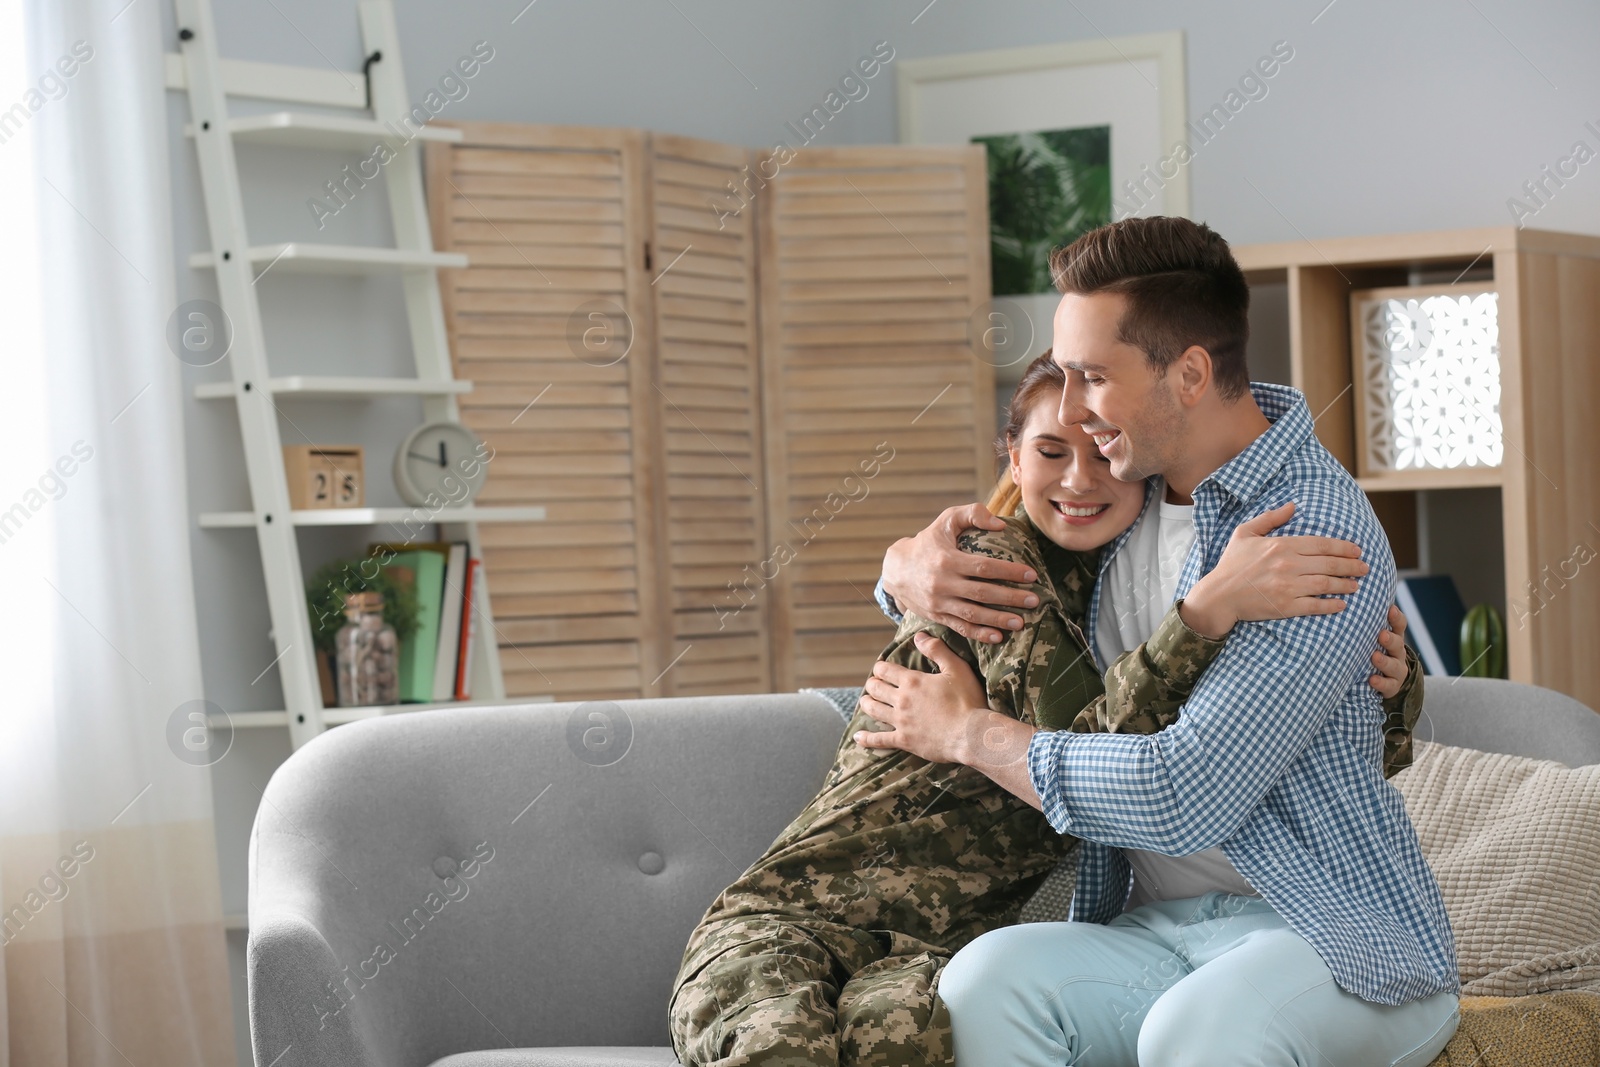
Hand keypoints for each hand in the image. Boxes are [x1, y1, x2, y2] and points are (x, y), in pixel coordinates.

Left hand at [856, 632, 992, 763]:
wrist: (971, 734)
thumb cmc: (968, 700)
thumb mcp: (957, 668)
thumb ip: (937, 650)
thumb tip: (919, 636)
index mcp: (912, 681)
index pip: (885, 670)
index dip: (880, 668)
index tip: (881, 669)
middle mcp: (902, 700)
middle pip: (876, 689)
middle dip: (873, 684)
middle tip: (874, 684)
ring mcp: (901, 721)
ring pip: (873, 710)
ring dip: (867, 703)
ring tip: (865, 701)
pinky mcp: (904, 741)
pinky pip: (879, 740)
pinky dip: (866, 739)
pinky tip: (858, 738)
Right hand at [881, 504, 1038, 644]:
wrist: (896, 569)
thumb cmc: (929, 542)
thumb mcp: (946, 520)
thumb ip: (973, 514)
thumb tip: (1001, 524)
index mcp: (947, 560)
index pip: (984, 567)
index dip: (1009, 572)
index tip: (1031, 575)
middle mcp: (942, 583)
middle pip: (982, 594)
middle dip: (1011, 598)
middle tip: (1034, 601)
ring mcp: (939, 603)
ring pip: (973, 615)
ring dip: (998, 620)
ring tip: (1021, 622)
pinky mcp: (937, 616)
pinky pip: (960, 628)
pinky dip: (979, 635)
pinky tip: (998, 637)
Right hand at [1179, 502, 1370, 637]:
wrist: (1218, 595)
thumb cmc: (1231, 564)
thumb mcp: (1245, 533)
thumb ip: (1270, 518)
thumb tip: (1292, 506)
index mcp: (1281, 546)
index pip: (1321, 544)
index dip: (1343, 547)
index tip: (1357, 550)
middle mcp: (1288, 565)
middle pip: (1329, 564)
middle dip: (1352, 566)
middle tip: (1365, 568)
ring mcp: (1288, 587)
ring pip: (1326, 584)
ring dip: (1345, 584)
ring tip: (1356, 585)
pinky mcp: (1285, 607)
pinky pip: (1315, 605)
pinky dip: (1331, 605)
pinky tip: (1341, 604)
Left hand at [1368, 604, 1409, 698]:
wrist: (1380, 681)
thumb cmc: (1369, 651)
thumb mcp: (1368, 638)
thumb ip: (1362, 625)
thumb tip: (1342, 603)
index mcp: (1392, 637)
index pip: (1398, 625)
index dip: (1396, 617)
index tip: (1390, 609)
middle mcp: (1396, 652)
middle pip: (1397, 644)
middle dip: (1390, 639)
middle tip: (1381, 634)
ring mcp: (1396, 669)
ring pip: (1394, 665)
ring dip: (1384, 661)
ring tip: (1375, 657)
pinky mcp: (1392, 686)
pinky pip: (1389, 685)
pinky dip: (1381, 683)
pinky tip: (1372, 680)